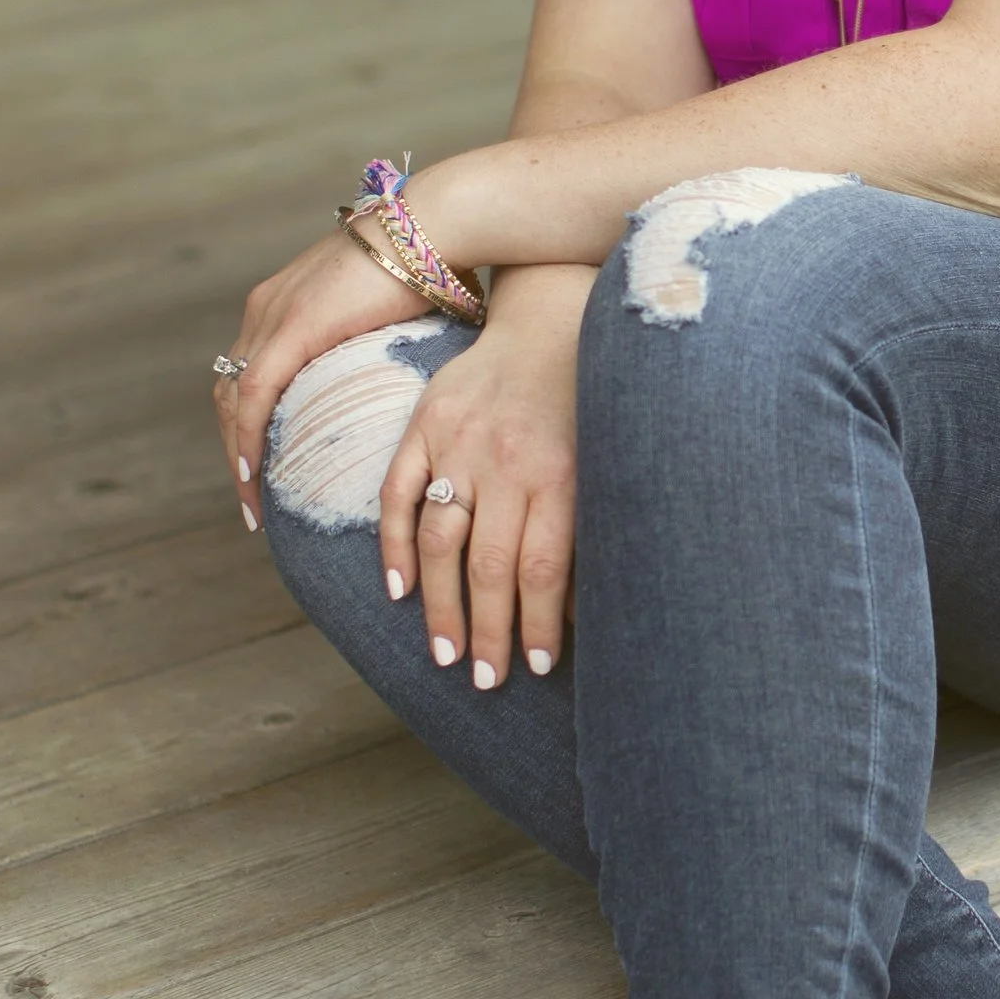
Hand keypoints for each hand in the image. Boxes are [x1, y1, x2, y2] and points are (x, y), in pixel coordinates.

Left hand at [216, 225, 423, 517]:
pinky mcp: (291, 327)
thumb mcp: (391, 314)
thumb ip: (379, 346)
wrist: (436, 225)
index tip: (265, 468)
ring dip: (236, 454)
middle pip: (229, 390)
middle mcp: (266, 307)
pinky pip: (254, 396)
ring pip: (232, 399)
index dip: (249, 423)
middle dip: (235, 447)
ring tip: (252, 505)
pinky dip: (248, 438)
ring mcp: (273, 315)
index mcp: (287, 301)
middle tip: (254, 499)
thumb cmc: (432, 263)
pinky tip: (253, 474)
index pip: (249, 373)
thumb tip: (406, 382)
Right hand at [378, 265, 595, 685]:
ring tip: (443, 655)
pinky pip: (398, 493)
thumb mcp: (604, 456)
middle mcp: (507, 460)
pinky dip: (395, 545)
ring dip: (440, 605)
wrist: (553, 318)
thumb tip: (586, 610)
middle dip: (487, 631)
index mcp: (560, 471)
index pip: (543, 567)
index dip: (539, 624)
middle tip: (483, 680)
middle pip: (489, 564)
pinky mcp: (426, 422)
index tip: (536, 669)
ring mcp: (460, 441)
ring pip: (442, 538)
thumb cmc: (590, 401)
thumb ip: (587, 524)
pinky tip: (399, 590)